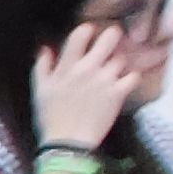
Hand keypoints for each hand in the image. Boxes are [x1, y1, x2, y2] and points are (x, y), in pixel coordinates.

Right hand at [25, 20, 147, 155]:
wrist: (67, 143)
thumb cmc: (50, 117)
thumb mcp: (39, 90)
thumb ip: (42, 66)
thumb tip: (46, 48)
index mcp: (67, 67)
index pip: (80, 35)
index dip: (87, 30)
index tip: (90, 32)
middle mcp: (87, 69)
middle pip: (109, 39)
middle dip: (113, 35)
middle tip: (114, 39)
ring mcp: (105, 80)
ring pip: (122, 58)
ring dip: (120, 61)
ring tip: (116, 67)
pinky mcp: (117, 94)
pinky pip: (133, 77)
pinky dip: (132, 77)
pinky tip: (126, 81)